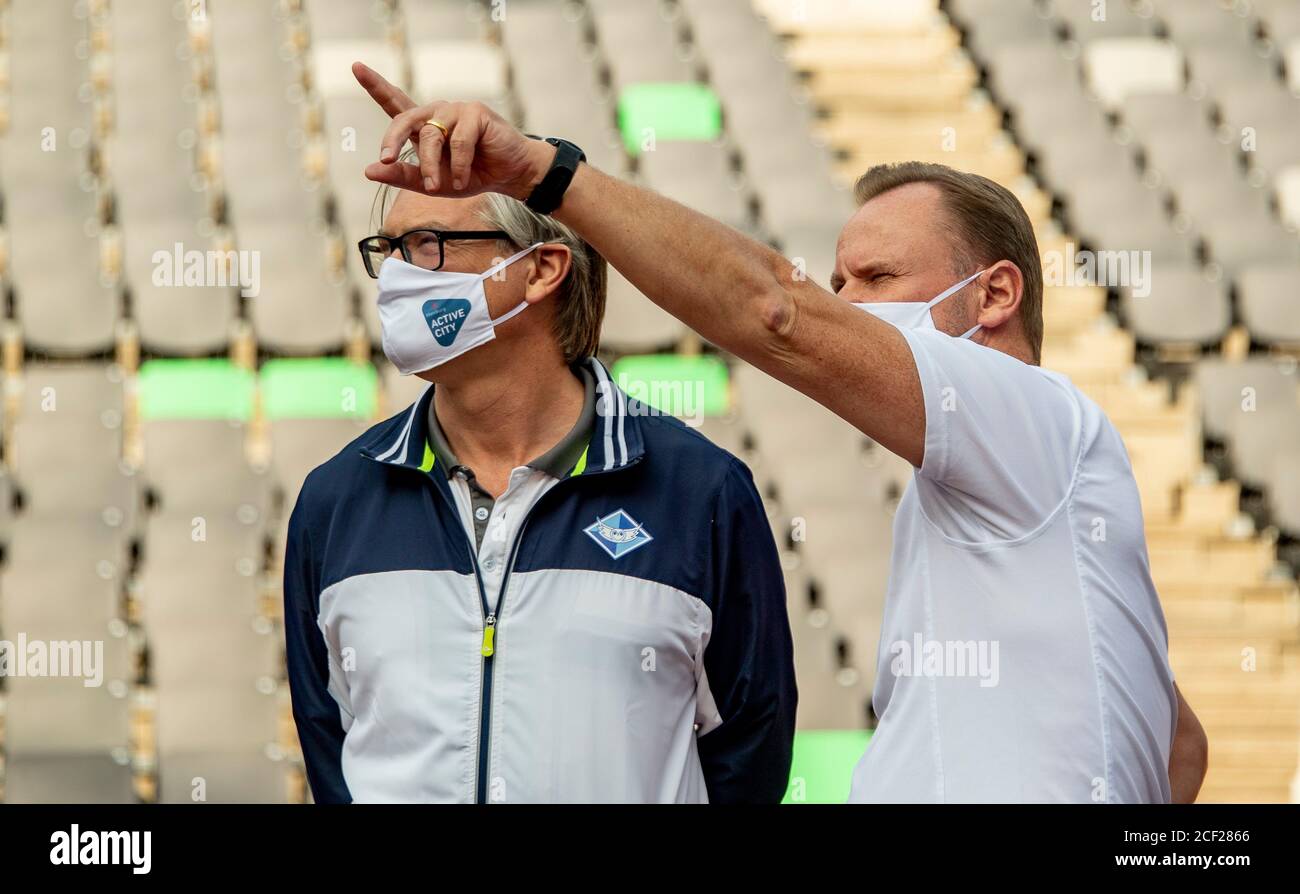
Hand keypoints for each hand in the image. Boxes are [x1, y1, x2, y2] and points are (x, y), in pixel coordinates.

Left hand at [352, 61, 553, 201]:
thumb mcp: (432, 184)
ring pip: (431, 135)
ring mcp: (456, 110)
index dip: (375, 85)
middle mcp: (436, 113)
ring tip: (438, 186)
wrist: (509, 176)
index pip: (395, 103)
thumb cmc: (471, 176)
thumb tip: (370, 170)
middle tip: (386, 159)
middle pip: (404, 118)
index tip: (356, 67)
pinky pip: (459, 141)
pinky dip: (459, 165)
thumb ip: (403, 176)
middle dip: (393, 139)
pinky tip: (464, 178)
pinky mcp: (476, 113)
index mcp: (424, 126)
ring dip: (431, 165)